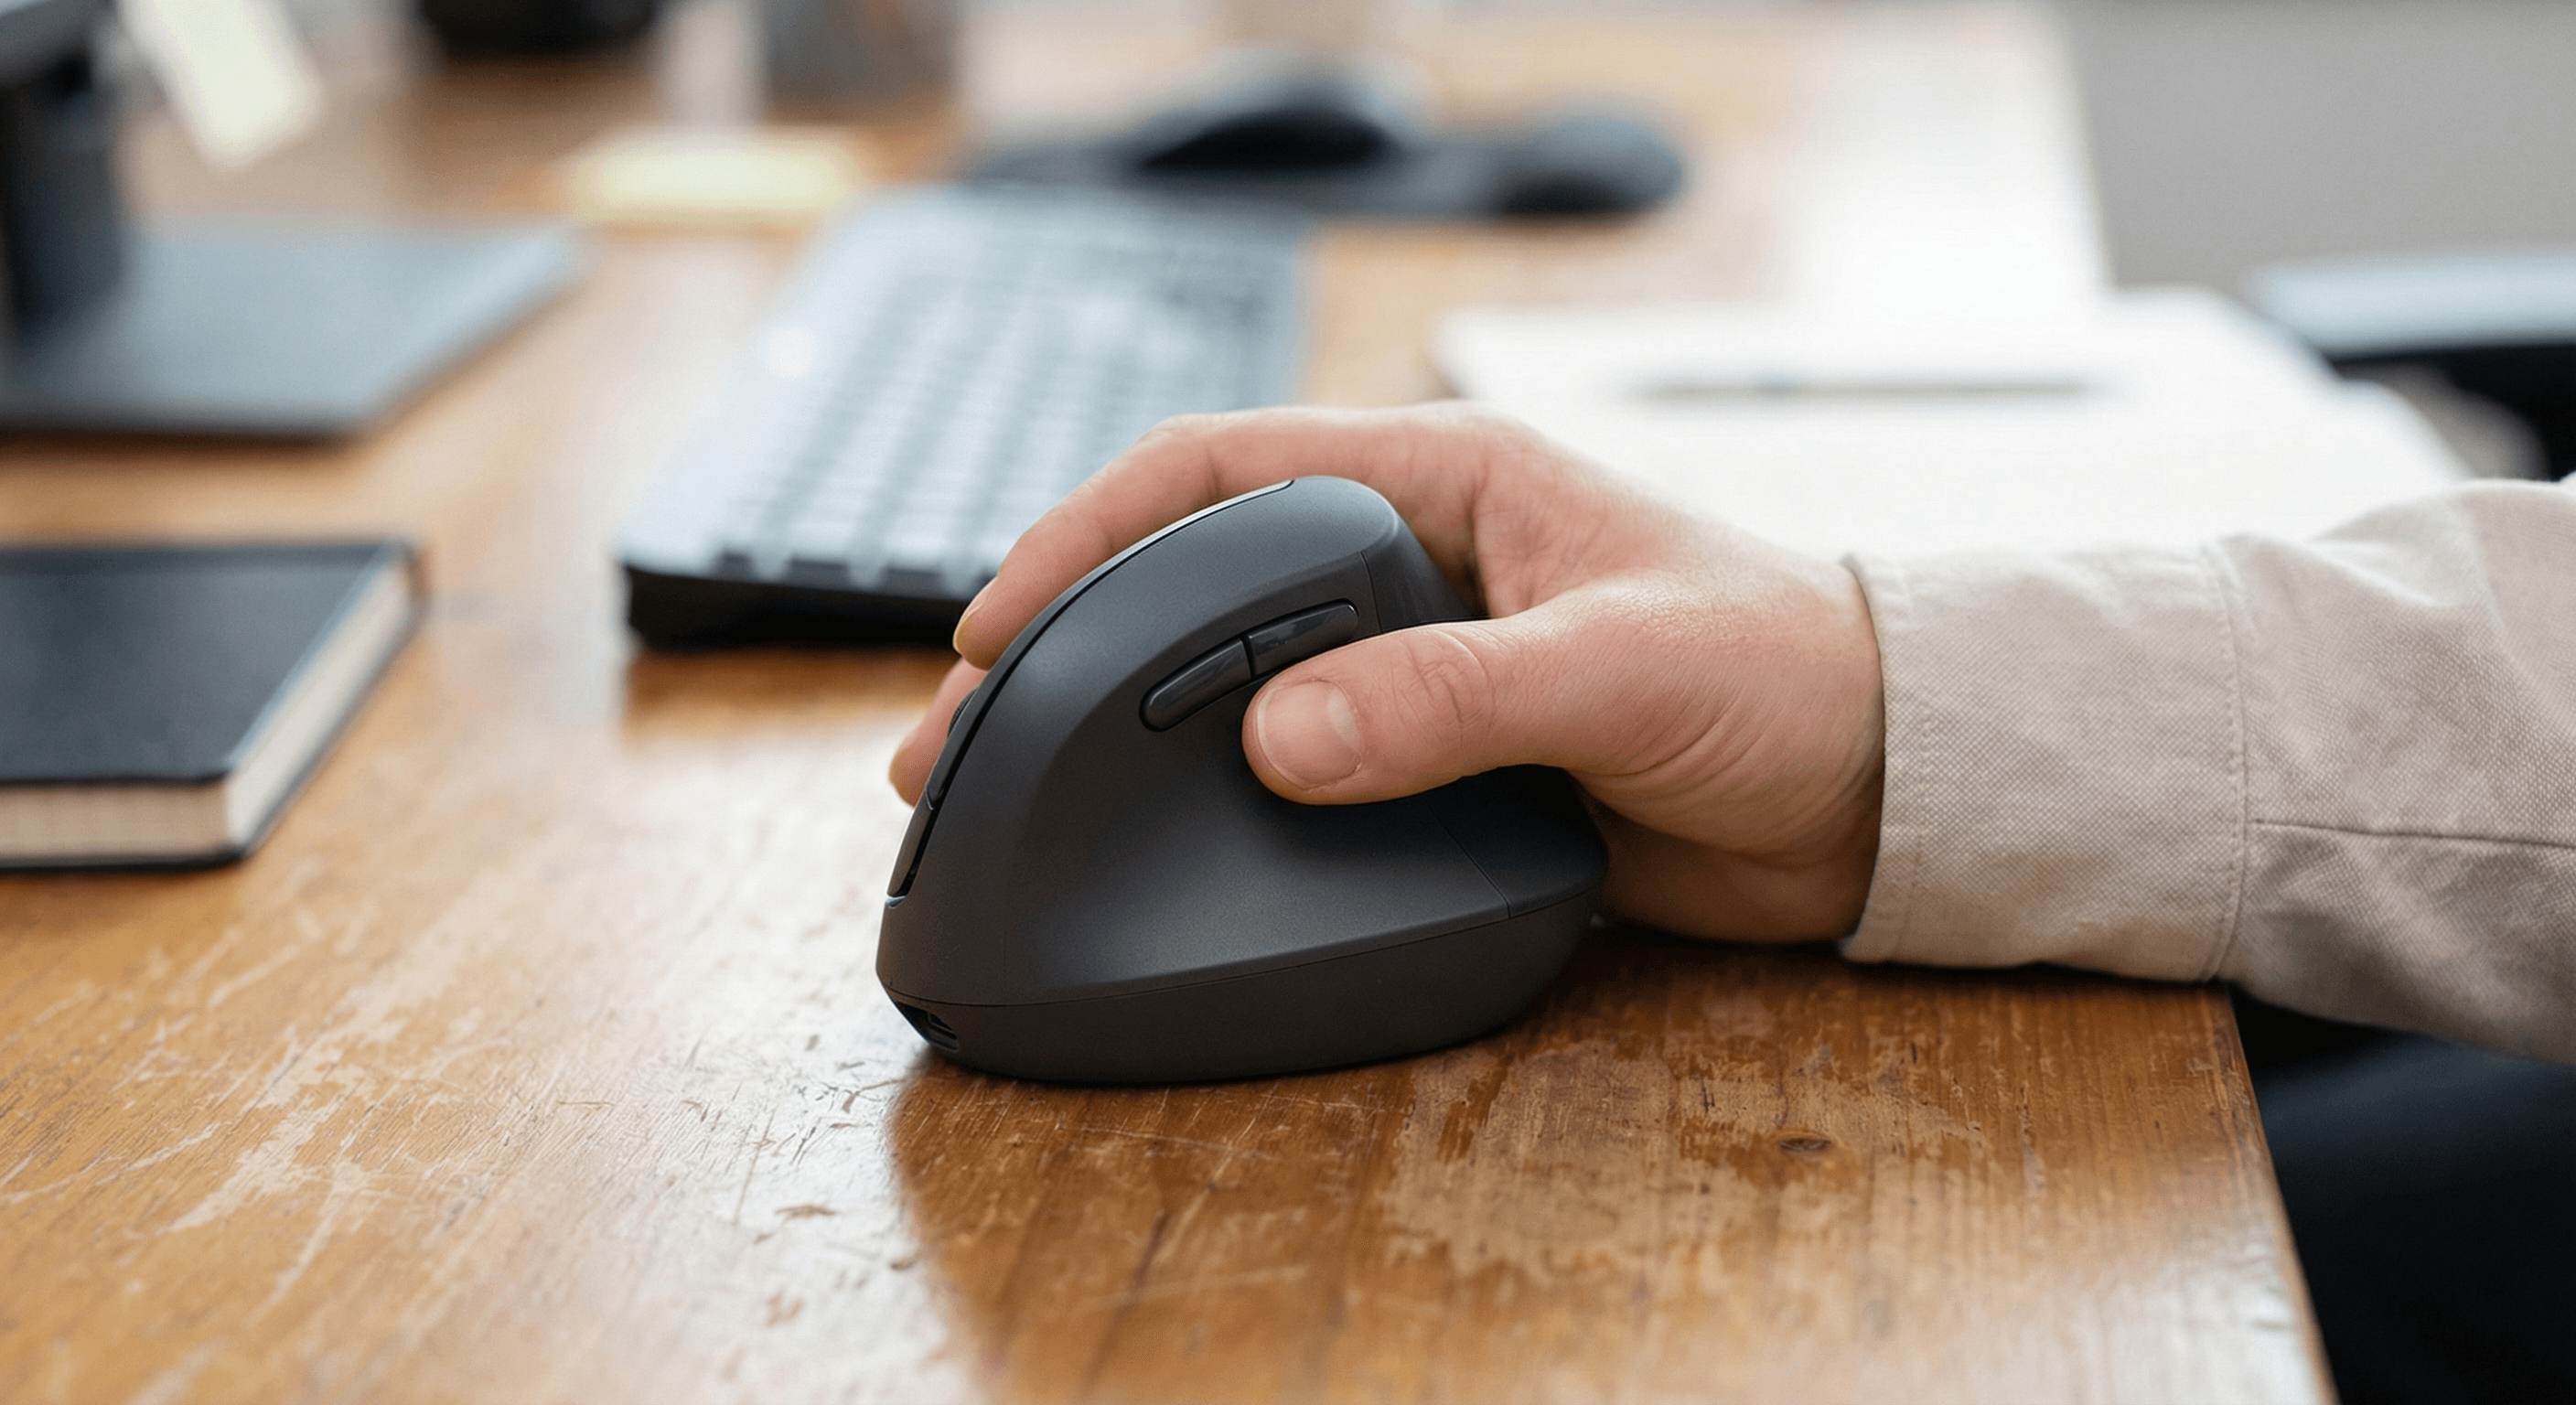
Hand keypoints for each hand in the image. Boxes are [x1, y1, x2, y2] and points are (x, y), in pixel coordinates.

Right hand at [888, 403, 1885, 940]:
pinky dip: (1210, 809)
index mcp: (1445, 482)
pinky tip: (1154, 848)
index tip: (999, 619)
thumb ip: (1458, 696)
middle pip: (1191, 584)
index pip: (1221, 471)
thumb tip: (1283, 738)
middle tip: (958, 735)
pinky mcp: (1438, 770)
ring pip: (1225, 689)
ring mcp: (1417, 672)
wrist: (1882, 797)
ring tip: (1014, 796)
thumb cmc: (1789, 675)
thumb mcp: (1622, 668)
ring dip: (1120, 736)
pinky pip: (1294, 782)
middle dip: (1065, 647)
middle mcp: (1412, 568)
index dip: (1091, 531)